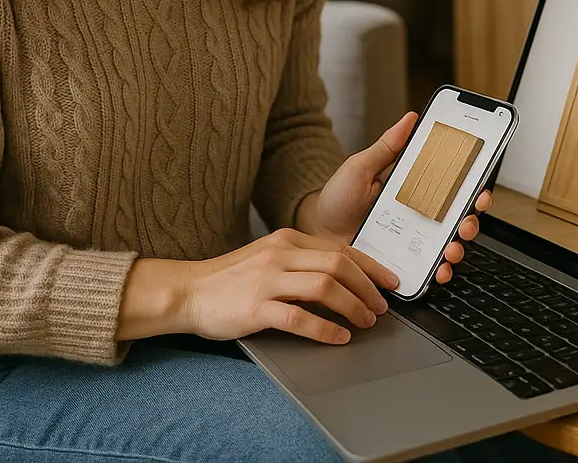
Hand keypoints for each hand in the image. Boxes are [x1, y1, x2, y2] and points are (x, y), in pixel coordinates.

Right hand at [180, 228, 400, 344]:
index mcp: (286, 240)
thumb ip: (300, 263)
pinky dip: (325, 329)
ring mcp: (267, 279)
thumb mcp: (268, 258)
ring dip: (352, 306)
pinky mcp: (255, 307)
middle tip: (381, 308)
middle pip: (338, 264)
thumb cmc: (230, 280)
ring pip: (325, 286)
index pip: (340, 249)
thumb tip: (342, 279)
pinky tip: (338, 338)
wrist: (188, 291)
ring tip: (364, 323)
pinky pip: (299, 317)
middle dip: (367, 288)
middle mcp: (280, 254)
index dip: (370, 267)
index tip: (389, 282)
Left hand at [298, 111, 494, 283]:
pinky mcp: (402, 264)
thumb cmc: (338, 197)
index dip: (472, 187)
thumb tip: (409, 119)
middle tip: (466, 221)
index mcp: (415, 189)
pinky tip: (438, 270)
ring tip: (452, 248)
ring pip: (448, 245)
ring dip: (458, 247)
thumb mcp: (362, 166)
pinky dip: (438, 272)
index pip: (451, 187)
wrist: (317, 231)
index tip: (479, 187)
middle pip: (457, 218)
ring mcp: (412, 242)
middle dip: (471, 220)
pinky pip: (427, 269)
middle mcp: (419, 216)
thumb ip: (387, 146)